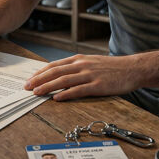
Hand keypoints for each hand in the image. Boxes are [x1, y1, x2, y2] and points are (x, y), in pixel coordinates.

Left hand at [24, 54, 140, 100]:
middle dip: (39, 79)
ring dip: (48, 86)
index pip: (54, 65)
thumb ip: (76, 68)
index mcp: (79, 60)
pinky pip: (79, 90)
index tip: (29, 79)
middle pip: (55, 72)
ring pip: (64, 80)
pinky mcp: (98, 86)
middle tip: (26, 87)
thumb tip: (59, 76)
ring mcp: (90, 75)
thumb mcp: (91, 63)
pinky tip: (57, 98)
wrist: (132, 69)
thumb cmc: (112, 68)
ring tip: (36, 93)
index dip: (40, 73)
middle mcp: (82, 65)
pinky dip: (66, 94)